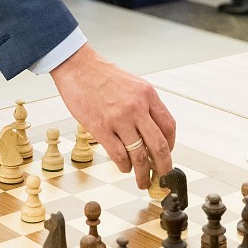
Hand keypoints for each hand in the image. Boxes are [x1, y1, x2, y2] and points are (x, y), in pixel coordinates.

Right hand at [50, 45, 175, 188]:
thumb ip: (144, 106)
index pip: (169, 126)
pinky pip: (118, 155)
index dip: (171, 146)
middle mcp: (137, 107)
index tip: (167, 155)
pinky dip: (124, 166)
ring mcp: (119, 118)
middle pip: (159, 146)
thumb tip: (151, 133)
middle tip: (163, 178)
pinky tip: (124, 168)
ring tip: (142, 181)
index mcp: (147, 94)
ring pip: (139, 156)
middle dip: (163, 167)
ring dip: (142, 174)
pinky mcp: (100, 128)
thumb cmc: (102, 74)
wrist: (77, 66)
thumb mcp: (132, 84)